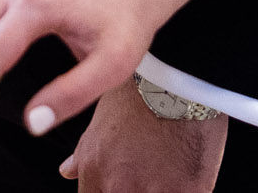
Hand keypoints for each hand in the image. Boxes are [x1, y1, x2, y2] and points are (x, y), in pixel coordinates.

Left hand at [60, 85, 226, 189]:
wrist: (181, 77)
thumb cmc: (141, 91)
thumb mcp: (102, 118)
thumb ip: (84, 152)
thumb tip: (67, 171)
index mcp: (95, 172)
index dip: (104, 190)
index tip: (119, 181)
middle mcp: (121, 188)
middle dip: (131, 188)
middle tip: (144, 169)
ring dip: (157, 189)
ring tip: (166, 168)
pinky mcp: (191, 192)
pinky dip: (184, 189)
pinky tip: (185, 171)